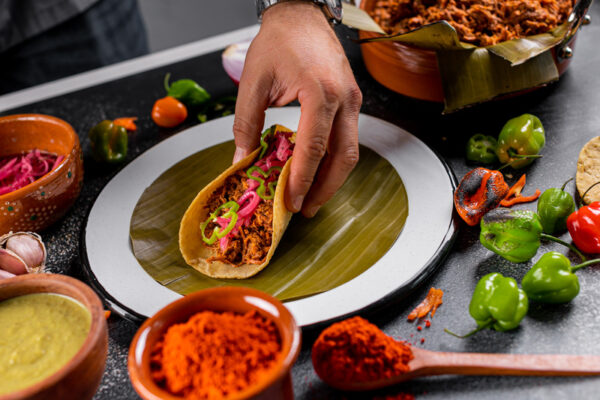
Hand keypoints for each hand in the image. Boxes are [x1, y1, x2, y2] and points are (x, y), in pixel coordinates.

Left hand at [233, 1, 361, 216]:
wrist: (301, 14)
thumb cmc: (278, 41)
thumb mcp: (254, 82)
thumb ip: (247, 124)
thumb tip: (242, 160)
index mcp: (320, 91)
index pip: (315, 147)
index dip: (303, 179)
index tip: (292, 201)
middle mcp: (344, 98)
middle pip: (344, 156)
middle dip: (325, 188)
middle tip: (305, 207)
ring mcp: (353, 100)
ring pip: (351, 151)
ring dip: (333, 178)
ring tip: (311, 196)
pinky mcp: (352, 101)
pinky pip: (348, 138)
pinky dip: (334, 159)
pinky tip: (316, 170)